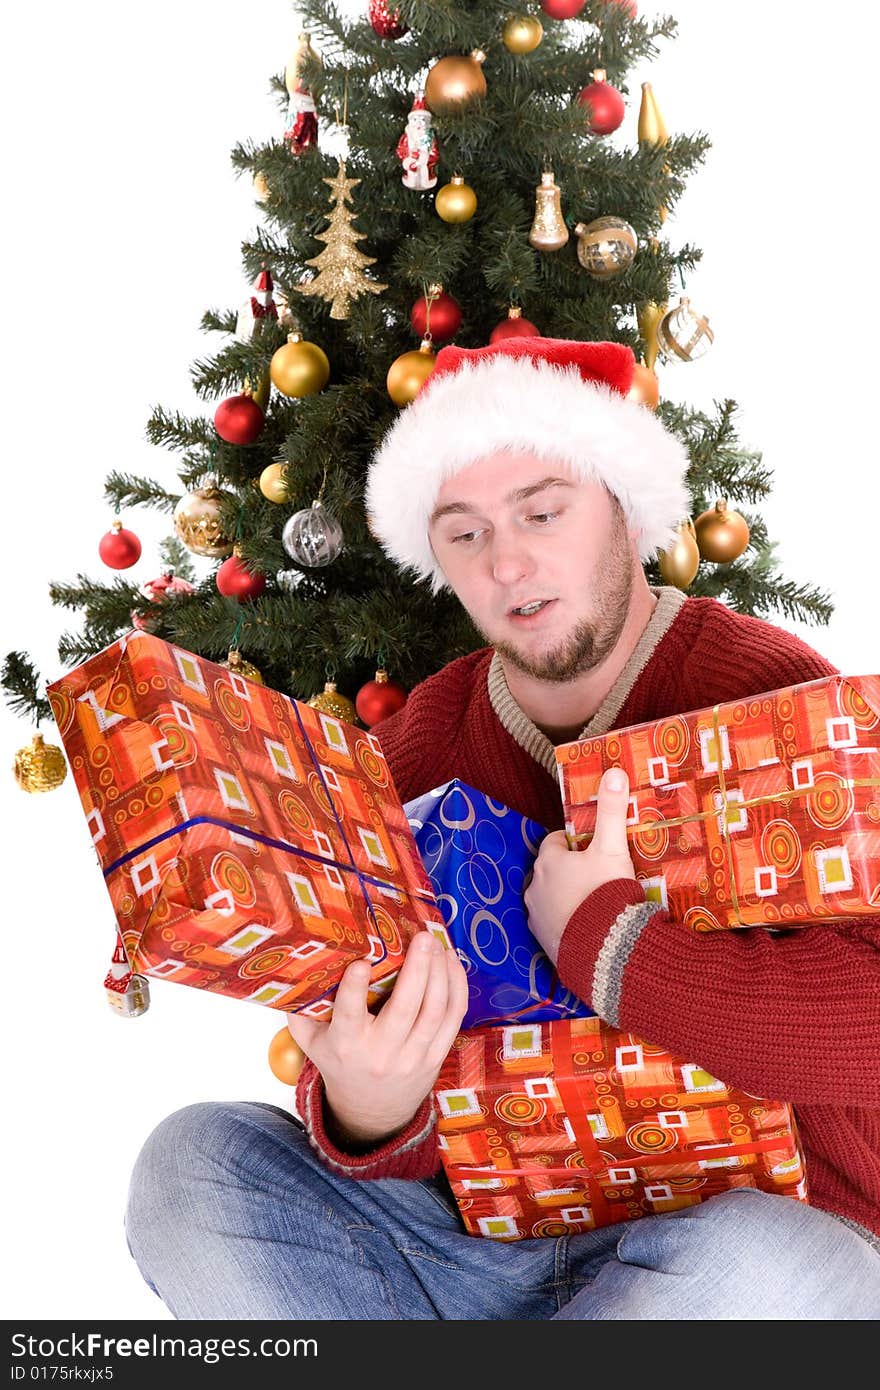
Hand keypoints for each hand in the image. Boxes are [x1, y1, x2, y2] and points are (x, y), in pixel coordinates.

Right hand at [287, 932, 468, 1147]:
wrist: (371, 1111)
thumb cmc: (339, 1062)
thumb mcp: (311, 1042)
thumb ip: (299, 1009)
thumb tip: (290, 966)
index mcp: (347, 1045)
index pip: (350, 1015)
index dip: (355, 989)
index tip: (361, 962)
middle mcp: (382, 1052)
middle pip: (406, 1008)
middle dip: (418, 969)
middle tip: (423, 937)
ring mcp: (413, 1056)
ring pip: (435, 1011)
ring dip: (441, 973)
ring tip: (439, 944)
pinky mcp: (436, 1056)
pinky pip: (453, 1019)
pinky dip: (457, 988)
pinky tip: (452, 964)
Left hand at [525, 768, 635, 964]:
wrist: (602, 951)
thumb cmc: (605, 894)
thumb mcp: (612, 848)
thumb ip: (612, 810)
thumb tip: (614, 772)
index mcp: (548, 860)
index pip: (556, 841)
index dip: (576, 843)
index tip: (595, 849)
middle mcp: (534, 886)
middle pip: (552, 869)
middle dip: (571, 870)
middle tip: (599, 876)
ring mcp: (536, 915)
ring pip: (550, 896)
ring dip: (567, 896)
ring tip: (595, 902)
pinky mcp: (543, 940)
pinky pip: (554, 923)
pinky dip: (567, 921)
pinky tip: (588, 926)